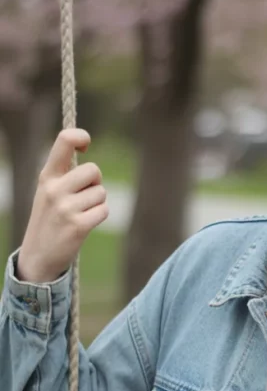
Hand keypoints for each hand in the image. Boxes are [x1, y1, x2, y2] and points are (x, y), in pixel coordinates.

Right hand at [16, 129, 108, 282]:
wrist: (38, 254)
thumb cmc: (50, 218)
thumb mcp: (49, 191)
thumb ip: (65, 174)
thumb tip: (93, 165)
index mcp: (47, 176)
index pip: (64, 140)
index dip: (81, 136)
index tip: (86, 144)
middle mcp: (54, 189)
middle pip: (93, 170)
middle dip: (96, 182)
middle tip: (85, 194)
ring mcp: (65, 208)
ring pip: (101, 192)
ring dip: (97, 202)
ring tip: (80, 213)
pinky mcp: (78, 226)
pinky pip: (104, 210)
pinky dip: (99, 216)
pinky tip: (84, 224)